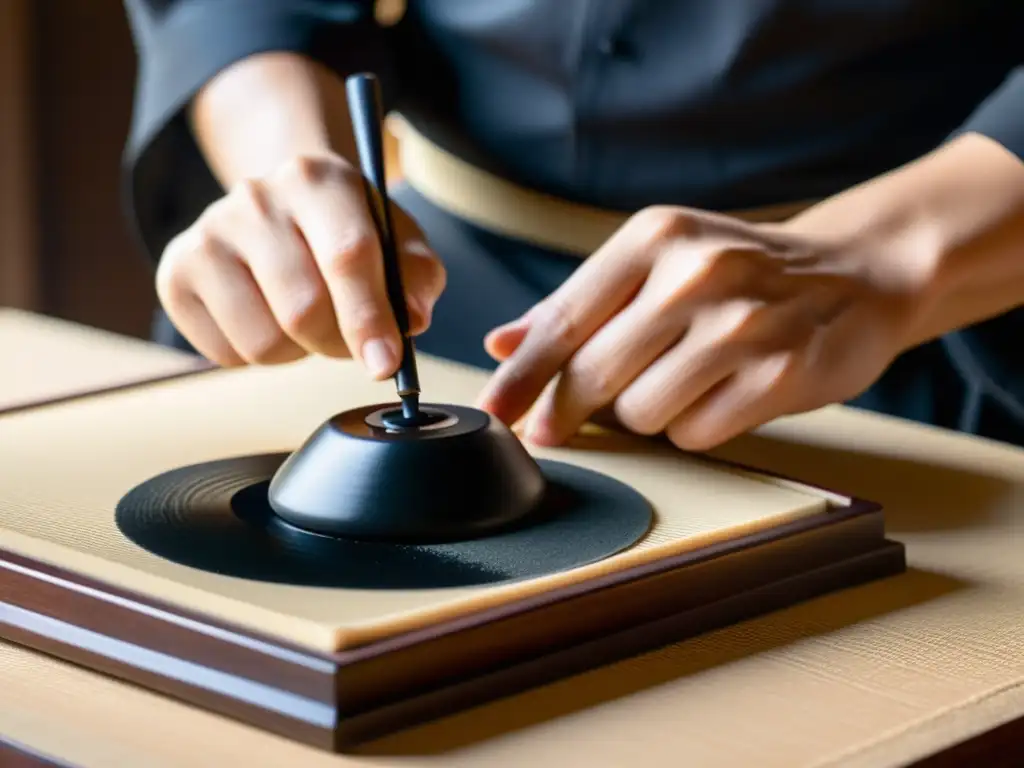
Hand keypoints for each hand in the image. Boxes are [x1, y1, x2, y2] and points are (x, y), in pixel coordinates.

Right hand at [155, 151, 445, 376]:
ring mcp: (206, 235)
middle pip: (303, 310)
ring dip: (297, 351)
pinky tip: (266, 316)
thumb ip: (416, 276)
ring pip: (264, 343)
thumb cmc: (346, 231)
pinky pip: (228, 353)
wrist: (277, 210)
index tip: (386, 364)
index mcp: (317, 179)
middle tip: (348, 340)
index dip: (370, 318)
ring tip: (302, 318)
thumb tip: (411, 320)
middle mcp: (254, 198)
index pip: (347, 255)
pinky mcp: (175, 275)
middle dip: (337, 343)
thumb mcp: (395, 240)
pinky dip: (257, 353)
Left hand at [477, 205, 932, 450]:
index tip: (493, 413)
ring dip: (645, 413)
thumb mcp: (659, 262)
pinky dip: (693, 426)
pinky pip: (695, 433)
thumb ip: (579, 304)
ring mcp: (743, 325)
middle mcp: (697, 273)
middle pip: (594, 374)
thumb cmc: (741, 272)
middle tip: (559, 424)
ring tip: (678, 381)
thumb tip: (501, 345)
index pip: (565, 319)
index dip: (521, 376)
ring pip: (642, 412)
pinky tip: (718, 394)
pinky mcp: (781, 374)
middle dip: (570, 408)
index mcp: (656, 237)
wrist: (858, 273)